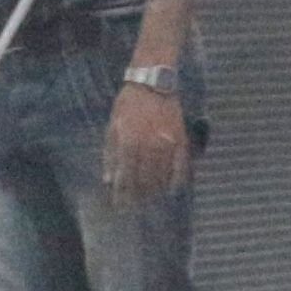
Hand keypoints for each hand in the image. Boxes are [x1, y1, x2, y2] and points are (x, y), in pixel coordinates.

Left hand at [101, 80, 191, 203]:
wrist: (153, 83)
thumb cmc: (128, 104)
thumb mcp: (113, 126)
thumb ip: (110, 154)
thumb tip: (108, 179)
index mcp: (130, 143)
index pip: (125, 177)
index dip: (122, 194)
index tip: (119, 206)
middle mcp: (149, 147)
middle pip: (144, 181)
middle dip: (138, 197)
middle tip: (134, 208)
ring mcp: (168, 144)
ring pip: (162, 176)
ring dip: (155, 191)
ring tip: (150, 201)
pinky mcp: (181, 139)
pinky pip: (181, 165)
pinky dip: (176, 179)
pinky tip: (172, 189)